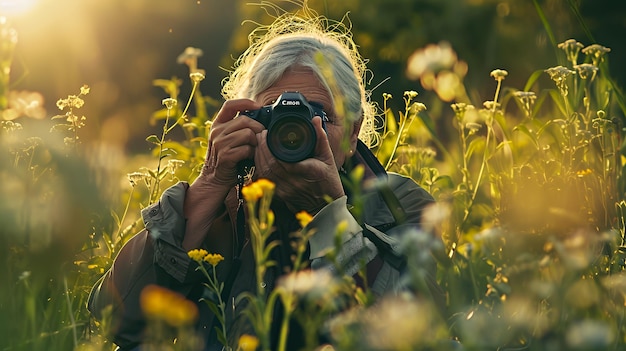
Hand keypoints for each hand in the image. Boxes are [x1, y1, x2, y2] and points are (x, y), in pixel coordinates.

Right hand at [183, 99, 263, 250]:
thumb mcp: (230, 140)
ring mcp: (219, 143)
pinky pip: (247, 149)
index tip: (258, 106)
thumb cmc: (228, 160)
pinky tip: (248, 159)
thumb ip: (240, 128)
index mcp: (218, 124)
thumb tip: (262, 119)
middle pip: (245, 120)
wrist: (214, 181)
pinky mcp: (225, 155)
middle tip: (261, 138)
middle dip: (258, 128)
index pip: (230, 105)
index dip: (245, 102)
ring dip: (255, 143)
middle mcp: (216, 131)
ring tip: (252, 150)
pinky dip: (251, 154)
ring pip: (248, 134)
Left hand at [253, 116, 344, 213]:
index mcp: (309, 171)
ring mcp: (286, 190)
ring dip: (258, 156)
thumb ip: (320, 137)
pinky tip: (259, 157)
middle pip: (271, 164)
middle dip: (261, 147)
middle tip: (260, 134)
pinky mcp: (280, 195)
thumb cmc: (328, 181)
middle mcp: (295, 182)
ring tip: (258, 143)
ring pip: (265, 172)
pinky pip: (265, 180)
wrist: (325, 206)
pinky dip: (259, 167)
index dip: (270, 146)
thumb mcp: (327, 157)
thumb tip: (315, 120)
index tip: (267, 133)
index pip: (283, 159)